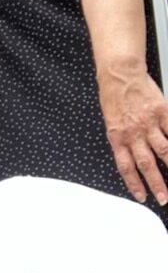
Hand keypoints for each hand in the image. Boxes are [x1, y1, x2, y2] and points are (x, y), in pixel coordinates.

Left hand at [99, 73, 167, 204]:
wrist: (121, 75)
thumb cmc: (114, 97)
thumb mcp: (111, 123)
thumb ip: (122, 140)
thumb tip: (132, 158)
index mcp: (117, 138)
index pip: (126, 167)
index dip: (134, 184)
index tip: (142, 197)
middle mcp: (133, 133)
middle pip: (146, 164)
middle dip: (156, 183)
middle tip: (164, 198)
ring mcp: (149, 123)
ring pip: (163, 151)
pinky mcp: (162, 112)